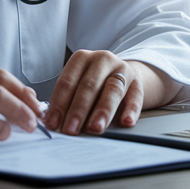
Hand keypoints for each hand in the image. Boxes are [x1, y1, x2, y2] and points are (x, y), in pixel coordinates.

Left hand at [44, 52, 180, 134]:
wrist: (122, 75)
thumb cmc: (94, 83)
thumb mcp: (78, 84)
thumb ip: (67, 100)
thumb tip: (52, 121)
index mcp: (81, 58)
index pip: (67, 81)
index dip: (59, 103)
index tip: (53, 123)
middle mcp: (101, 60)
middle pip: (88, 86)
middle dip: (78, 110)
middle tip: (71, 130)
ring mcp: (122, 69)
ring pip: (112, 90)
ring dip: (102, 111)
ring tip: (94, 128)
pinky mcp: (137, 83)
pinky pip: (135, 97)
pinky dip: (131, 110)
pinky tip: (125, 122)